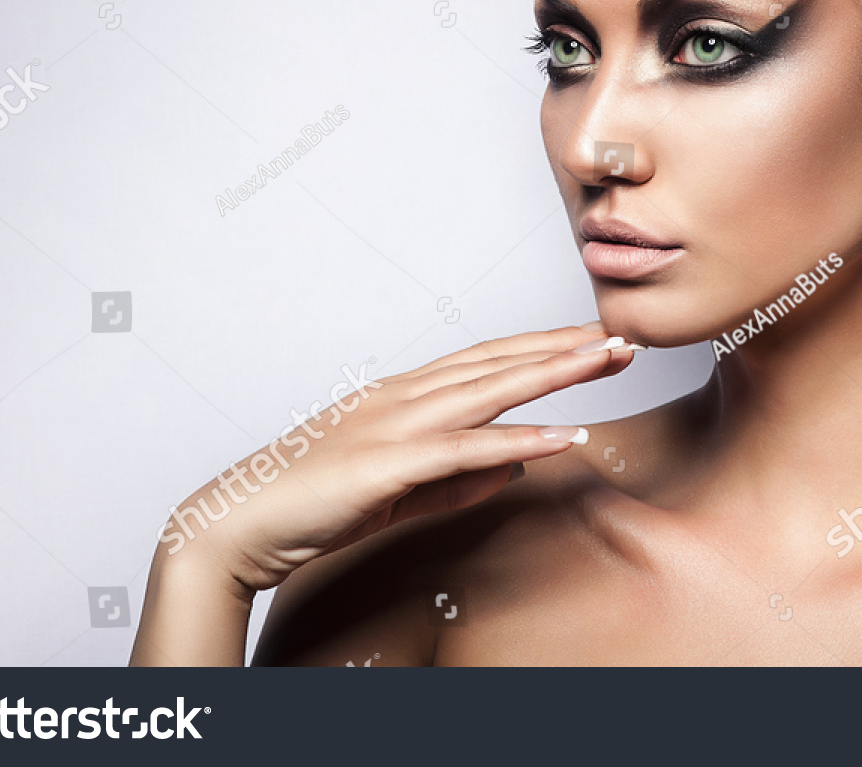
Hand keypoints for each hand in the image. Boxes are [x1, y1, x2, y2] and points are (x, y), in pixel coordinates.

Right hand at [155, 324, 636, 595]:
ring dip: (555, 372)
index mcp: (404, 397)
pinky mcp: (386, 463)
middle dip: (565, 347)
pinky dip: (518, 440)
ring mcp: (393, 424)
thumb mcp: (402, 491)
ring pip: (489, 389)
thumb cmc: (311, 505)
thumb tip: (517, 465)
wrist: (238, 526)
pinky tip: (563, 436)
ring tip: (607, 359)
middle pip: (499, 362)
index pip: (488, 362)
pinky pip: (464, 449)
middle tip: (624, 336)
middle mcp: (403, 397)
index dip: (544, 348)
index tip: (594, 342)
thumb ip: (461, 478)